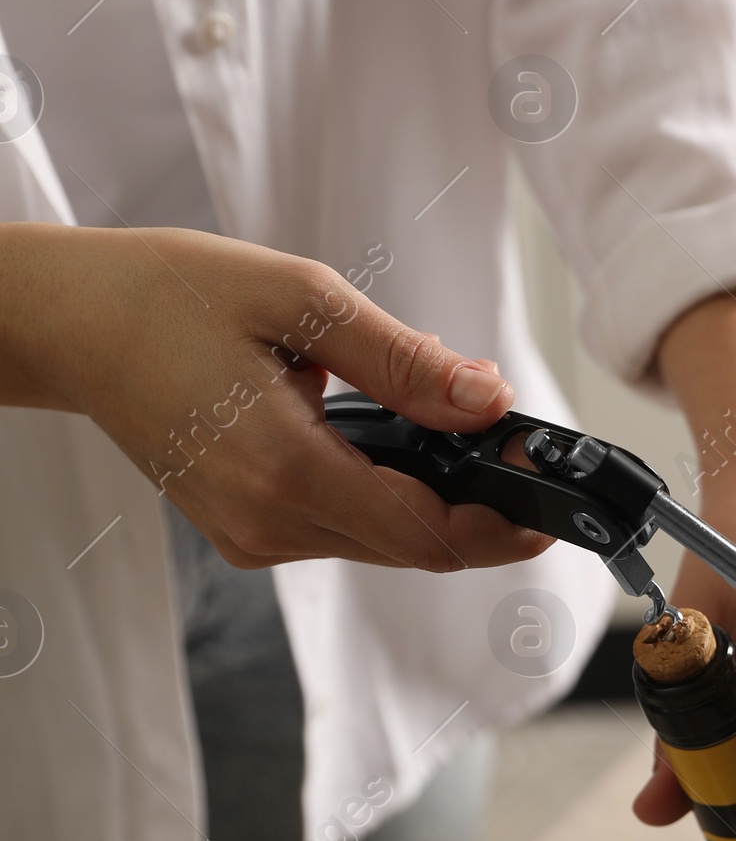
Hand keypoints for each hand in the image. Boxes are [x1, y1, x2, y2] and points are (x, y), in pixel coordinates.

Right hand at [0, 222, 550, 571]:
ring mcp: (255, 537)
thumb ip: (404, 362)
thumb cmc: (169, 295)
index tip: (557, 501)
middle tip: (529, 452)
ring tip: (464, 433)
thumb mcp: (301, 301)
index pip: (429, 532)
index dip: (504, 524)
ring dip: (434, 498)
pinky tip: (394, 441)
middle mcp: (270, 525)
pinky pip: (343, 527)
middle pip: (416, 546)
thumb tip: (489, 401)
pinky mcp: (247, 531)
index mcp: (285, 473)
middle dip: (482, 507)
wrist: (72, 323)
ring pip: (383, 541)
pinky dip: (385, 494)